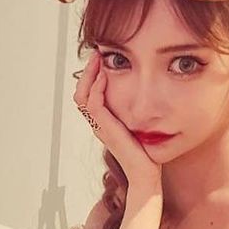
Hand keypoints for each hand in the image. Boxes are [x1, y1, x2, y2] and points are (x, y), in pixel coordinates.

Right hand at [74, 51, 159, 192]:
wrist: (146, 175)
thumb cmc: (147, 156)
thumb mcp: (141, 128)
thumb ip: (137, 114)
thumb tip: (147, 96)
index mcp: (104, 123)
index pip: (88, 95)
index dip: (92, 77)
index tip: (103, 60)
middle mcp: (98, 125)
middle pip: (81, 92)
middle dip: (88, 71)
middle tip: (97, 54)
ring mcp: (100, 127)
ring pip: (83, 96)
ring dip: (90, 75)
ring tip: (98, 60)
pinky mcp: (106, 129)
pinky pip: (94, 104)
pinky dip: (97, 88)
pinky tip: (105, 77)